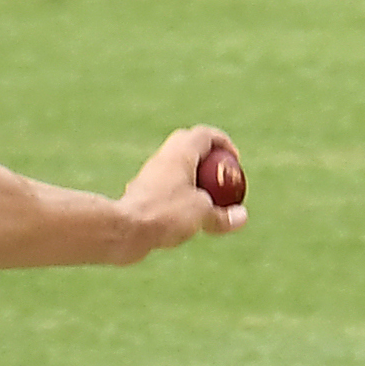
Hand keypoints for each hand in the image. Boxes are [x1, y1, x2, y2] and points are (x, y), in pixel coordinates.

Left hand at [117, 126, 246, 254]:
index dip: (224, 143)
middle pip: (189, 148)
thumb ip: (222, 215)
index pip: (205, 135)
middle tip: (222, 178)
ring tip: (207, 202)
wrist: (123, 229)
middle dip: (208, 160)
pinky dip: (179, 197)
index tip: (234, 161)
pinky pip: (166, 189)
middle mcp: (163, 158)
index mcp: (180, 152)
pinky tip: (186, 219)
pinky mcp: (141, 194)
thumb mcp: (201, 214)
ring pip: (176, 170)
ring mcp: (150, 176)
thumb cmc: (164, 214)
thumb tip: (242, 217)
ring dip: (193, 181)